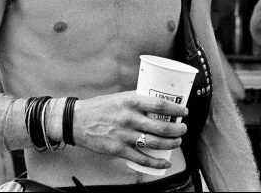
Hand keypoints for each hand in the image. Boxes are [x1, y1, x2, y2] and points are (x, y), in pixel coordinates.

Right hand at [72, 91, 187, 169]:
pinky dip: (156, 163)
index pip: (160, 105)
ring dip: (171, 144)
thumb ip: (137, 101)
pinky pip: (142, 158)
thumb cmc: (99, 108)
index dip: (176, 109)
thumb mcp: (119, 97)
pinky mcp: (119, 149)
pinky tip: (164, 162)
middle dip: (177, 130)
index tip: (184, 111)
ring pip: (155, 143)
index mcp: (130, 101)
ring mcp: (124, 135)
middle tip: (183, 129)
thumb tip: (156, 103)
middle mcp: (129, 118)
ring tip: (176, 142)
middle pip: (162, 126)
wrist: (77, 120)